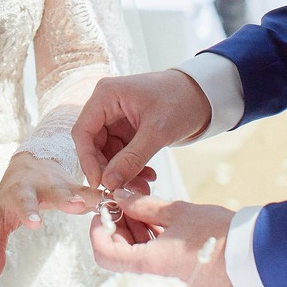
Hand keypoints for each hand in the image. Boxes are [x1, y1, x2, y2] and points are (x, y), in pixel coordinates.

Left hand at [0, 152, 156, 279]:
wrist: (29, 163)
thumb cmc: (12, 194)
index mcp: (20, 191)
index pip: (23, 203)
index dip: (29, 213)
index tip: (35, 224)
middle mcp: (44, 185)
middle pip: (56, 192)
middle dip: (67, 199)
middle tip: (78, 205)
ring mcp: (64, 185)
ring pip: (81, 189)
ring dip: (96, 196)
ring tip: (110, 202)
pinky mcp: (80, 187)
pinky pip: (96, 191)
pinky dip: (110, 195)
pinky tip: (127, 200)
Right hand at [71, 71, 210, 191]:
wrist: (204, 95)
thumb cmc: (180, 100)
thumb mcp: (156, 131)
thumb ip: (131, 158)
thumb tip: (108, 184)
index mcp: (105, 96)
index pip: (83, 132)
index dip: (87, 160)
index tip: (99, 184)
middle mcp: (106, 105)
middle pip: (93, 145)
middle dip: (108, 170)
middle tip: (123, 190)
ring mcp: (116, 118)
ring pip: (108, 153)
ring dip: (122, 172)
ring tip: (142, 187)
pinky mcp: (127, 129)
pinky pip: (121, 154)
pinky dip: (132, 167)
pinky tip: (148, 177)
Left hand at [90, 192, 233, 286]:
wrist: (254, 258)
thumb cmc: (218, 235)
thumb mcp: (177, 212)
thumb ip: (143, 205)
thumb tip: (120, 197)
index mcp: (148, 265)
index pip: (104, 253)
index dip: (98, 230)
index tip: (105, 210)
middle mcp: (153, 281)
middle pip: (118, 257)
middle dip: (117, 229)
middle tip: (124, 205)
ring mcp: (166, 284)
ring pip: (136, 261)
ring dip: (133, 236)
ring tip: (142, 210)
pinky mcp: (179, 283)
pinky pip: (153, 265)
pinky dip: (149, 245)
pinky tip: (157, 224)